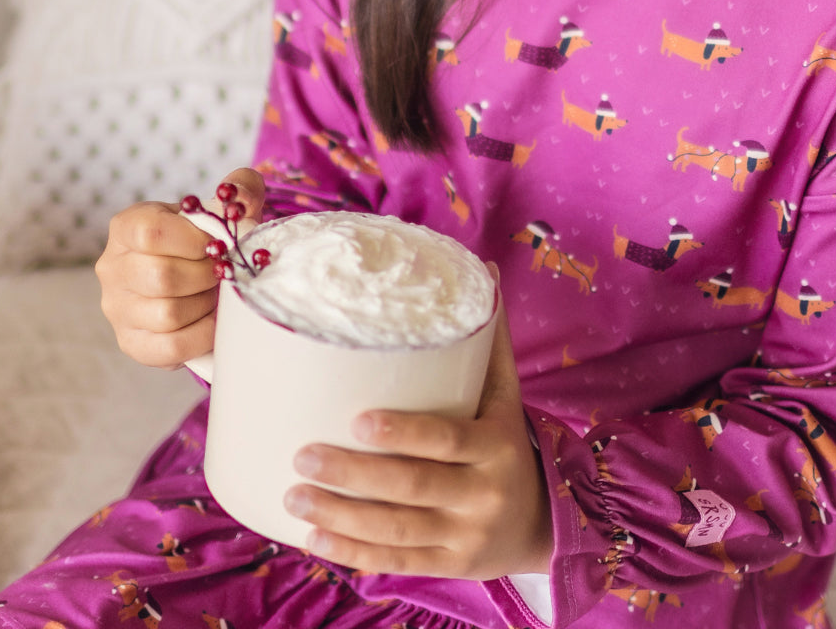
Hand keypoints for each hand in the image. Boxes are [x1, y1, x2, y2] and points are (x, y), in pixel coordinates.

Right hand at [95, 167, 266, 368]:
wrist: (203, 276)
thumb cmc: (212, 236)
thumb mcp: (226, 205)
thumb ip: (241, 187)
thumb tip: (243, 202)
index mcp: (128, 226)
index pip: (150, 233)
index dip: (194, 241)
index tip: (219, 244)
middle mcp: (112, 267)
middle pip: (162, 277)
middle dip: (207, 276)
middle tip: (224, 272)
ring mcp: (117, 308)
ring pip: (167, 314)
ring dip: (206, 305)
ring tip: (217, 293)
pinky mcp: (132, 342)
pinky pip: (170, 346)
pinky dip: (202, 335)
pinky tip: (213, 320)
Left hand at [284, 284, 553, 580]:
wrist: (541, 522)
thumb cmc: (506, 442)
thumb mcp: (506, 395)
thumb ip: (491, 341)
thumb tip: (488, 270)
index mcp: (495, 444)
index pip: (445, 439)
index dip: (403, 433)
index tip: (357, 420)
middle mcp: (482, 493)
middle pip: (412, 485)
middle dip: (353, 475)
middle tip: (302, 456)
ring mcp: (464, 535)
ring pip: (396, 529)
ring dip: (340, 516)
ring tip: (294, 494)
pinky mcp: (447, 565)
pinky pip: (394, 561)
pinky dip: (351, 552)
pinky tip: (313, 538)